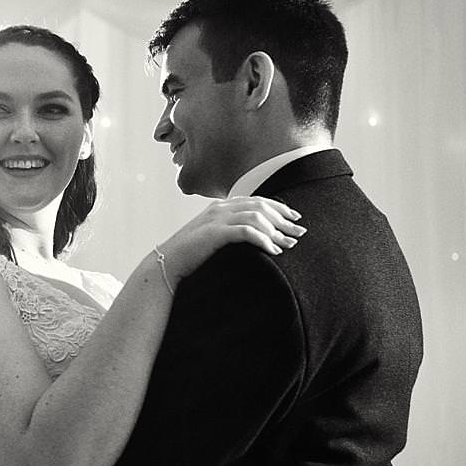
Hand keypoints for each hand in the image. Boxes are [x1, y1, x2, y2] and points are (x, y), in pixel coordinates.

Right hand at [159, 196, 305, 282]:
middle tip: (299, 233)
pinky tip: (272, 250)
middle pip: (261, 206)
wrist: (166, 264)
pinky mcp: (214, 233)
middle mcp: (220, 208)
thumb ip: (230, 233)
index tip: (295, 218)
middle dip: (283, 219)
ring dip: (276, 230)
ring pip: (256, 217)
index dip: (279, 208)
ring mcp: (216, 219)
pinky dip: (263, 239)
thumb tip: (254, 239)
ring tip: (288, 244)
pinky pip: (246, 231)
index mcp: (220, 207)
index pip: (256, 200)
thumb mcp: (212, 239)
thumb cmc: (191, 256)